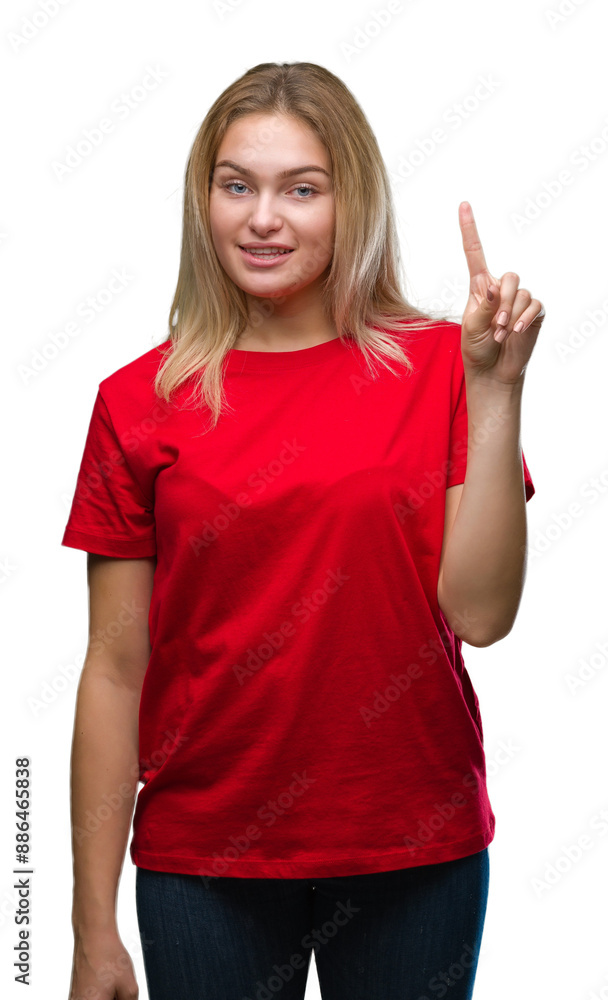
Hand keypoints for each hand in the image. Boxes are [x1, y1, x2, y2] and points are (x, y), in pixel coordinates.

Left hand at [458, 201, 544, 385]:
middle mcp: (500, 289)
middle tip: (495, 326)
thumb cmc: (476, 348)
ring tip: (500, 335)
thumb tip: (495, 287)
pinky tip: (517, 332)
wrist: (492, 371)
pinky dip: (525, 319)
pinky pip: (534, 306)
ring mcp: (518, 300)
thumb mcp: (471, 327)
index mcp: (479, 287)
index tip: (463, 204)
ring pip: (522, 293)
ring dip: (511, 316)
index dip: (469, 229)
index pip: (474, 253)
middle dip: (503, 302)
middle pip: (509, 276)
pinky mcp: (534, 313)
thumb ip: (484, 306)